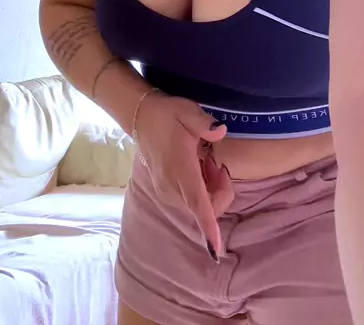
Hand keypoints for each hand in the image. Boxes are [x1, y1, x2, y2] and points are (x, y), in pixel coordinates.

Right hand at [135, 92, 233, 257]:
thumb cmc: (167, 115)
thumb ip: (205, 123)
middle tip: (216, 161)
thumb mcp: (188, 111)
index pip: (198, 204)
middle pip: (207, 208)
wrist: (142, 117)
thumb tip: (221, 131)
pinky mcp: (165, 191)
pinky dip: (202, 189)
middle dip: (221, 190)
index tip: (216, 251)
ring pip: (200, 206)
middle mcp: (173, 188)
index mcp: (181, 171)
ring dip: (211, 189)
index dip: (209, 228)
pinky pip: (191, 200)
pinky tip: (198, 166)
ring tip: (206, 160)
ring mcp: (167, 192)